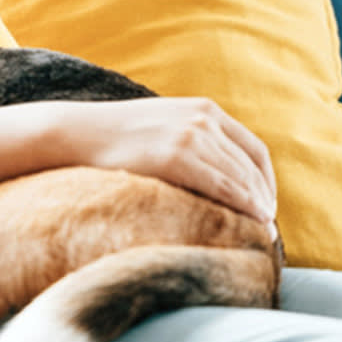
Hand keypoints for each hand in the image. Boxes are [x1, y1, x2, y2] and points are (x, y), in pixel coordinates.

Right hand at [0, 97, 278, 224]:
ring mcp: (190, 135)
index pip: (254, 149)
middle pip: (251, 166)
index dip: (266, 181)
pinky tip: (248, 222)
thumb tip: (215, 173)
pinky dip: (242, 206)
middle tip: (266, 228)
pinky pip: (223, 187)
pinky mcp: (176, 156)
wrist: (75, 133)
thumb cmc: (114, 138)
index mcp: (203, 108)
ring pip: (241, 179)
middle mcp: (202, 118)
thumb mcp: (162, 124)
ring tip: (258, 232)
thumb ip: (192, 138)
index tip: (264, 206)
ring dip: (255, 207)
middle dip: (262, 198)